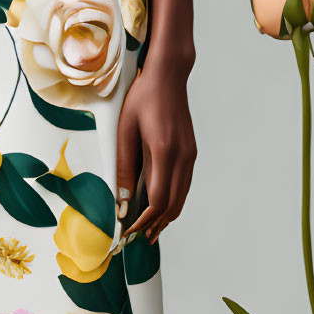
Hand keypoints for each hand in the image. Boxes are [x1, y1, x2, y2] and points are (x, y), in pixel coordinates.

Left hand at [115, 60, 196, 242]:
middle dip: (156, 224)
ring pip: (181, 197)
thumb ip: (124, 164)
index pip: (158, 199)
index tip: (129, 230)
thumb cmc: (142, 97)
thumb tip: (122, 196)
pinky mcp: (191, 151)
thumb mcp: (125, 128)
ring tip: (150, 229)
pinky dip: (174, 200)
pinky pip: (184, 184)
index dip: (144, 219)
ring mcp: (190, 154)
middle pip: (173, 204)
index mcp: (163, 151)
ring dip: (167, 216)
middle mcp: (182, 156)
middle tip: (138, 238)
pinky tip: (161, 205)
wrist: (168, 75)